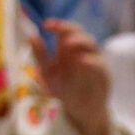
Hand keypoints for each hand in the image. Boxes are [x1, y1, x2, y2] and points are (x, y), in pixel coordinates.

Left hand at [37, 19, 111, 134]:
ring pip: (92, 43)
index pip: (66, 30)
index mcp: (68, 48)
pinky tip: (81, 60)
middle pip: (80, 32)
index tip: (46, 25)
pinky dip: (91, 61)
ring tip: (67, 43)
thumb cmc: (64, 88)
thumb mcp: (47, 72)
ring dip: (80, 41)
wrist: (80, 109)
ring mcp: (94, 60)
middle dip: (69, 29)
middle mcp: (82, 51)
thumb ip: (40, 55)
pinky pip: (99, 64)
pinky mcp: (103, 74)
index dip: (58, 25)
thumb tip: (31, 36)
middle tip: (59, 32)